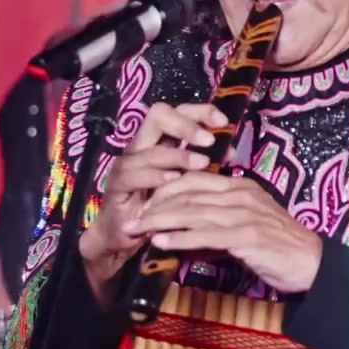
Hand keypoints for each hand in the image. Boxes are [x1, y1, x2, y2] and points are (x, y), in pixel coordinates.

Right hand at [79, 102, 227, 296]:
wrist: (124, 236)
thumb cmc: (157, 206)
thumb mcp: (184, 183)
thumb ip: (202, 164)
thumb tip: (232, 151)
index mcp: (159, 141)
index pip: (178, 111)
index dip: (200, 111)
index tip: (223, 122)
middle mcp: (141, 146)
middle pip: (158, 116)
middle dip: (186, 124)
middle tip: (210, 140)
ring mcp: (126, 165)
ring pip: (150, 149)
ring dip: (178, 155)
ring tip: (202, 163)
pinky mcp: (116, 186)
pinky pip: (133, 175)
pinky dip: (155, 176)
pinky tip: (174, 179)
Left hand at [123, 172, 323, 293]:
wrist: (311, 263)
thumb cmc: (278, 247)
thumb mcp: (245, 228)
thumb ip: (216, 225)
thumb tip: (182, 233)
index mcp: (241, 187)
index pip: (195, 178)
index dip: (166, 188)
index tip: (144, 202)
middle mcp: (241, 194)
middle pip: (189, 193)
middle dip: (156, 205)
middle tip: (131, 218)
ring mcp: (245, 213)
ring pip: (193, 211)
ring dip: (160, 221)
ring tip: (138, 229)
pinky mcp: (247, 235)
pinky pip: (206, 234)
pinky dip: (180, 238)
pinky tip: (161, 242)